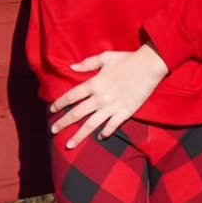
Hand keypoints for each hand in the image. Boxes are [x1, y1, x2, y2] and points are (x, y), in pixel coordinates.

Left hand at [49, 44, 168, 147]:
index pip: (71, 96)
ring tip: (69, 145)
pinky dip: (105, 132)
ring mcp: (112, 107)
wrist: (149, 65)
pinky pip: (112, 126)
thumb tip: (72, 67)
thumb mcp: (105, 57)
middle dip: (64, 123)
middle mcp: (100, 98)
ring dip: (79, 135)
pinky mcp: (125, 112)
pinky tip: (100, 137)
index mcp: (94, 84)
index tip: (52, 109)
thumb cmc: (127, 59)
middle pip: (77, 113)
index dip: (60, 103)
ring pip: (91, 124)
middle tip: (53, 130)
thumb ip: (88, 63)